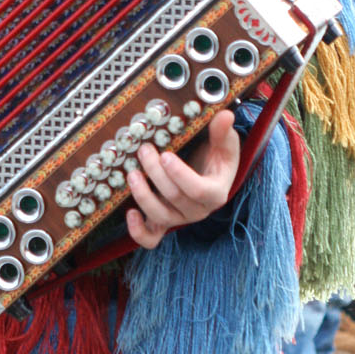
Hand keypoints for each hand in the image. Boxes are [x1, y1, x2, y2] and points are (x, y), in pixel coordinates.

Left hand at [125, 109, 240, 248]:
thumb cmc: (215, 157)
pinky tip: (129, 213)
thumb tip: (225, 115)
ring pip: (160, 217)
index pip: (199, 191)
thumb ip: (223, 132)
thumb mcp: (224, 144)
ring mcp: (179, 219)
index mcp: (215, 193)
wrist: (208, 174)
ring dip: (143, 196)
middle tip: (144, 150)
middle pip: (175, 199)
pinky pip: (151, 238)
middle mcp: (197, 210)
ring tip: (132, 173)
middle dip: (156, 174)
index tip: (166, 155)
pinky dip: (138, 231)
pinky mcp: (164, 223)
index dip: (181, 176)